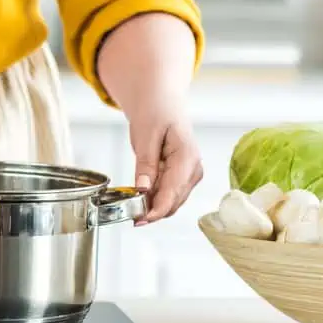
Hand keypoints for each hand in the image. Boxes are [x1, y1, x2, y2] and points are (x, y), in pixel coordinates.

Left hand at [127, 107, 202, 224]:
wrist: (162, 102)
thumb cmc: (156, 112)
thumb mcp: (146, 135)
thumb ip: (146, 163)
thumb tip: (143, 189)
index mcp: (187, 158)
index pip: (172, 193)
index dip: (156, 210)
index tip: (139, 220)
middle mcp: (193, 170)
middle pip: (173, 201)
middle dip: (152, 211)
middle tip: (128, 214)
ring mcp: (190, 175)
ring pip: (171, 201)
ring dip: (153, 207)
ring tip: (131, 207)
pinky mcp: (182, 177)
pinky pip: (168, 194)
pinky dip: (154, 199)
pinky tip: (139, 197)